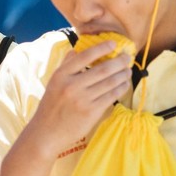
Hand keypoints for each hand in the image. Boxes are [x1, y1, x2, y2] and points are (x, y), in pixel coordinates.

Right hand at [26, 40, 133, 157]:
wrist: (46, 132)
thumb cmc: (51, 106)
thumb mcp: (53, 83)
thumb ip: (65, 66)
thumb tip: (76, 50)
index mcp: (61, 75)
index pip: (84, 56)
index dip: (101, 48)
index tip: (113, 43)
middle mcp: (72, 85)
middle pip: (102, 69)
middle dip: (119, 61)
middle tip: (127, 56)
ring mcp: (82, 99)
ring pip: (110, 83)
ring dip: (122, 75)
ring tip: (128, 70)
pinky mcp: (91, 112)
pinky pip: (111, 96)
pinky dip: (120, 88)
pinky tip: (124, 84)